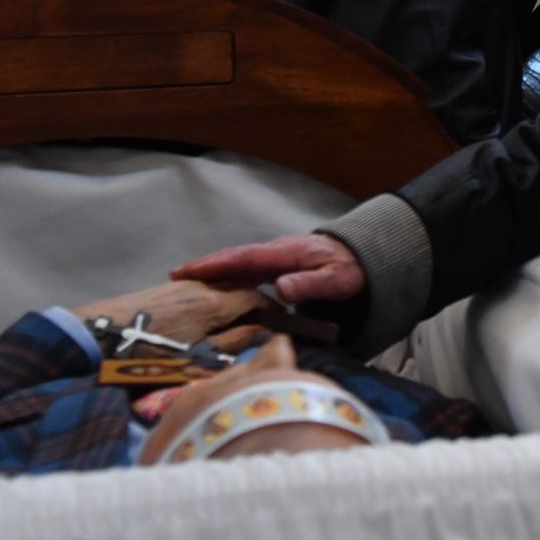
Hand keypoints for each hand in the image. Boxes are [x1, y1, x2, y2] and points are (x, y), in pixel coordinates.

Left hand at [73, 280, 274, 350]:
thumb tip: (267, 332)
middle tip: (261, 332)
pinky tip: (205, 327)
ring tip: (233, 332)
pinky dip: (213, 307)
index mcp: (213, 302)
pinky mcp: (163, 290)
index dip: (274, 311)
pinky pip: (201, 294)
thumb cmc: (147, 355)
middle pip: (240, 289)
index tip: (282, 328)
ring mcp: (180, 285)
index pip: (258, 296)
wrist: (92, 337)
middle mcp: (200, 285)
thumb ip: (234, 342)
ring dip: (233, 308)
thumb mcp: (196, 357)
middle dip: (255, 308)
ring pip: (220, 291)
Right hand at [170, 234, 364, 304]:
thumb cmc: (351, 269)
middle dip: (205, 265)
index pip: (245, 258)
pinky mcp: (279, 263)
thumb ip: (310, 284)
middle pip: (235, 257)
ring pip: (239, 262)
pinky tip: (217, 284)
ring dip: (213, 269)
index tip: (189, 271)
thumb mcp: (337, 280)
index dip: (217, 265)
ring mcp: (277, 256)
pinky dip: (228, 273)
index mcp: (286, 253)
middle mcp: (277, 251)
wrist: (364, 256)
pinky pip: (248, 268)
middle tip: (174, 276)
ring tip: (185, 280)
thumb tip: (280, 287)